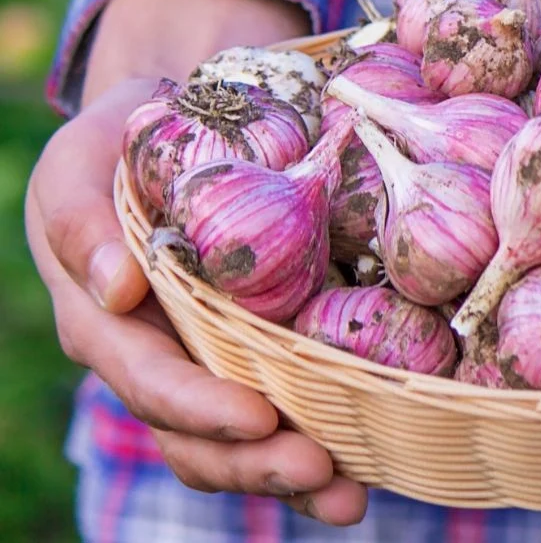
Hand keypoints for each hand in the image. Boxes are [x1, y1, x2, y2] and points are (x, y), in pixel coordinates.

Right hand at [25, 0, 368, 524]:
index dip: (200, 408)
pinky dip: (330, 435)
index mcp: (110, 327)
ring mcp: (214, 363)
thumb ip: (82, 223)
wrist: (172, 129)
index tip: (258, 418)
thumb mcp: (80, 166)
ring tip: (353, 497)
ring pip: (245, 443)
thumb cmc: (118, 146)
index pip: (150, 382)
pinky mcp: (263, 351)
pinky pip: (290, 403)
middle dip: (257, 465)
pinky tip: (376, 459)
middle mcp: (164, 360)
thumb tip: (115, 288)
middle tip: (321, 471)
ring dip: (296, 476)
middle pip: (199, 438)